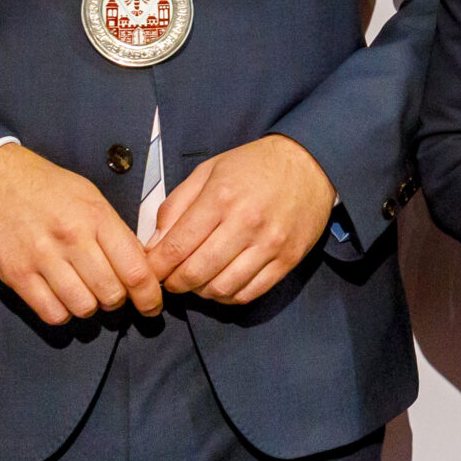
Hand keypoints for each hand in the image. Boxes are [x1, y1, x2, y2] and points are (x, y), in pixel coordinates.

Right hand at [0, 144, 161, 325]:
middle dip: (118, 301)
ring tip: (84, 293)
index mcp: (96, 216)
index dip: (149, 295)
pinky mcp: (16, 274)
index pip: (135, 270)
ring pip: (83, 307)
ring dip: (89, 307)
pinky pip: (51, 313)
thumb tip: (138, 265)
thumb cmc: (46, 187)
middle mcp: (72, 238)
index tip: (151, 304)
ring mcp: (42, 258)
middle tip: (112, 293)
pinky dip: (62, 313)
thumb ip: (113, 231)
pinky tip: (61, 298)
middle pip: (111, 293)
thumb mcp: (89, 196)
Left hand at [146, 135, 337, 306]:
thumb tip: (155, 245)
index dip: (157, 267)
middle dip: (175, 283)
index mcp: (221, 198)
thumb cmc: (254, 166)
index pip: (177, 247)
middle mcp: (246, 223)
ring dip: (201, 292)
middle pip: (196, 273)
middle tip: (171, 280)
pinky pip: (250, 293)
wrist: (309, 164)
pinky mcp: (288, 259)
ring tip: (197, 280)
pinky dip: (229, 296)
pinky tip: (222, 284)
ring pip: (222, 289)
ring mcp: (270, 244)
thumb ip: (176, 206)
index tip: (151, 271)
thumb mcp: (208, 171)